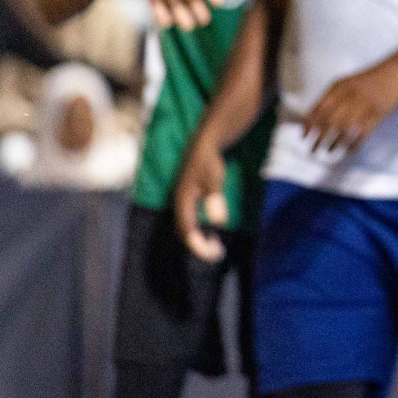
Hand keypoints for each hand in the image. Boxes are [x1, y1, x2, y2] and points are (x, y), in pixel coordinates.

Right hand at [175, 138, 228, 262]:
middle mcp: (179, 204)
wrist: (206, 143)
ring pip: (187, 228)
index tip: (214, 254)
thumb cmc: (210, 160)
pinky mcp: (189, 200)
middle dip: (198, 246)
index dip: (198, 245)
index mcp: (182, 201)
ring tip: (216, 247)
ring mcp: (183, 202)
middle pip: (184, 232)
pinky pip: (191, 222)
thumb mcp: (215, 178)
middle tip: (218, 253)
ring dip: (199, 240)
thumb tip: (218, 222)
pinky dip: (200, 231)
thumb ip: (215, 198)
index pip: (187, 231)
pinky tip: (213, 233)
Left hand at [302, 62, 397, 154]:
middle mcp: (350, 96)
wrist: (391, 74)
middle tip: (313, 149)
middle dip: (319, 137)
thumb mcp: (344, 85)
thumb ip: (328, 99)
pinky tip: (350, 150)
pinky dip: (355, 143)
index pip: (319, 108)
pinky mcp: (377, 113)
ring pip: (345, 128)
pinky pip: (363, 132)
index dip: (309, 124)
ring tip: (329, 151)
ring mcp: (364, 105)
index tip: (304, 136)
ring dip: (335, 142)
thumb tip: (309, 121)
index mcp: (338, 88)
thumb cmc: (364, 83)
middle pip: (330, 120)